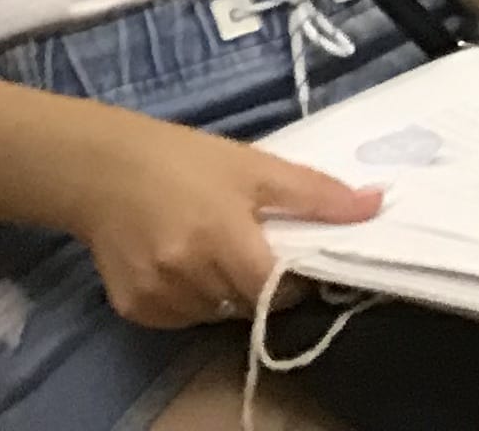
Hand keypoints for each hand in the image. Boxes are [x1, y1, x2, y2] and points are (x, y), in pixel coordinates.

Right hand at [74, 113, 380, 328]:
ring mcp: (156, 295)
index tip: (296, 261)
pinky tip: (186, 264)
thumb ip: (317, 194)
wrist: (102, 169)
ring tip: (215, 250)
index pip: (274, 290)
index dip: (294, 282)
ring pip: (215, 314)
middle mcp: (186, 273)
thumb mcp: (256, 167)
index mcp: (220, 237)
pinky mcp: (132, 308)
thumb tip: (376, 205)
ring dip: (227, 293)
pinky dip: (194, 300)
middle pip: (246, 304)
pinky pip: (181, 317)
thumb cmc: (185, 160)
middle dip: (260, 284)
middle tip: (252, 247)